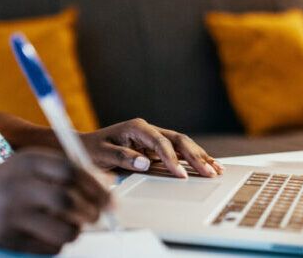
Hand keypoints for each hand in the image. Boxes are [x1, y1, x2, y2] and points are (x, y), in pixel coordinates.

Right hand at [0, 149, 110, 253]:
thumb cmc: (6, 182)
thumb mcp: (30, 165)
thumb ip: (65, 170)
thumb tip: (107, 184)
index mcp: (28, 163)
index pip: (71, 171)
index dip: (96, 186)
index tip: (109, 198)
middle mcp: (20, 186)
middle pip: (69, 200)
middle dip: (91, 211)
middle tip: (95, 216)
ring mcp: (14, 214)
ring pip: (64, 228)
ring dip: (77, 230)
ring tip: (73, 226)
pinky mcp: (10, 238)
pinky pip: (50, 247)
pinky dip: (60, 243)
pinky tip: (53, 235)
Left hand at [81, 118, 224, 177]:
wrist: (85, 147)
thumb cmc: (92, 149)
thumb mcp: (102, 154)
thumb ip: (123, 157)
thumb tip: (145, 163)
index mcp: (137, 127)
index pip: (160, 141)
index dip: (172, 158)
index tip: (179, 174)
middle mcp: (149, 131)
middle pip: (178, 140)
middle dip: (195, 156)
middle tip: (208, 172)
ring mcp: (155, 139)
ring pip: (183, 145)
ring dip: (200, 157)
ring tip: (216, 170)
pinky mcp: (157, 149)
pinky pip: (179, 153)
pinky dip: (194, 159)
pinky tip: (208, 166)